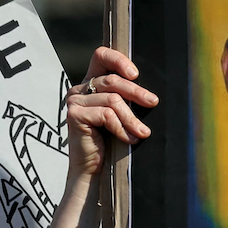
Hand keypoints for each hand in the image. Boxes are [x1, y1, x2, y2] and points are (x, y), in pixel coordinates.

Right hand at [66, 47, 158, 177]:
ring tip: (143, 132)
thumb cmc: (108, 144)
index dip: (118, 59)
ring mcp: (74, 102)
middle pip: (112, 80)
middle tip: (153, 102)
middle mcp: (78, 90)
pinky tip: (129, 139)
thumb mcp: (119, 115)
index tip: (136, 74)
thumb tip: (150, 92)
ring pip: (112, 100)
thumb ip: (125, 98)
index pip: (100, 56)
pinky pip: (106, 115)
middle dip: (136, 92)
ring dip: (131, 118)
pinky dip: (121, 128)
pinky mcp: (75, 115)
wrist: (92, 171)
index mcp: (89, 84)